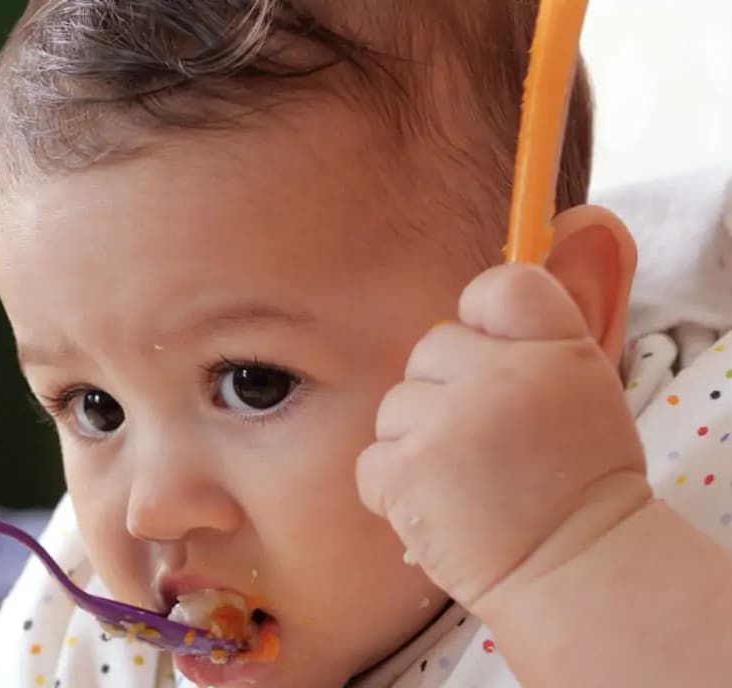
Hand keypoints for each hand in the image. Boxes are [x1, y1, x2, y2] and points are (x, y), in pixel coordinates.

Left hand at [356, 264, 651, 614]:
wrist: (573, 571)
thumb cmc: (576, 480)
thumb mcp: (585, 387)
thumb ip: (563, 313)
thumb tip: (585, 219)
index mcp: (555, 350)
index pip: (500, 285)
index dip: (486, 322)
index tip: (500, 366)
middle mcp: (503, 377)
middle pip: (432, 347)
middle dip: (446, 394)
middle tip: (490, 446)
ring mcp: (451, 423)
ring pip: (396, 404)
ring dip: (418, 443)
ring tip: (469, 483)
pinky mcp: (407, 470)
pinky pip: (373, 458)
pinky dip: (395, 489)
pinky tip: (441, 508)